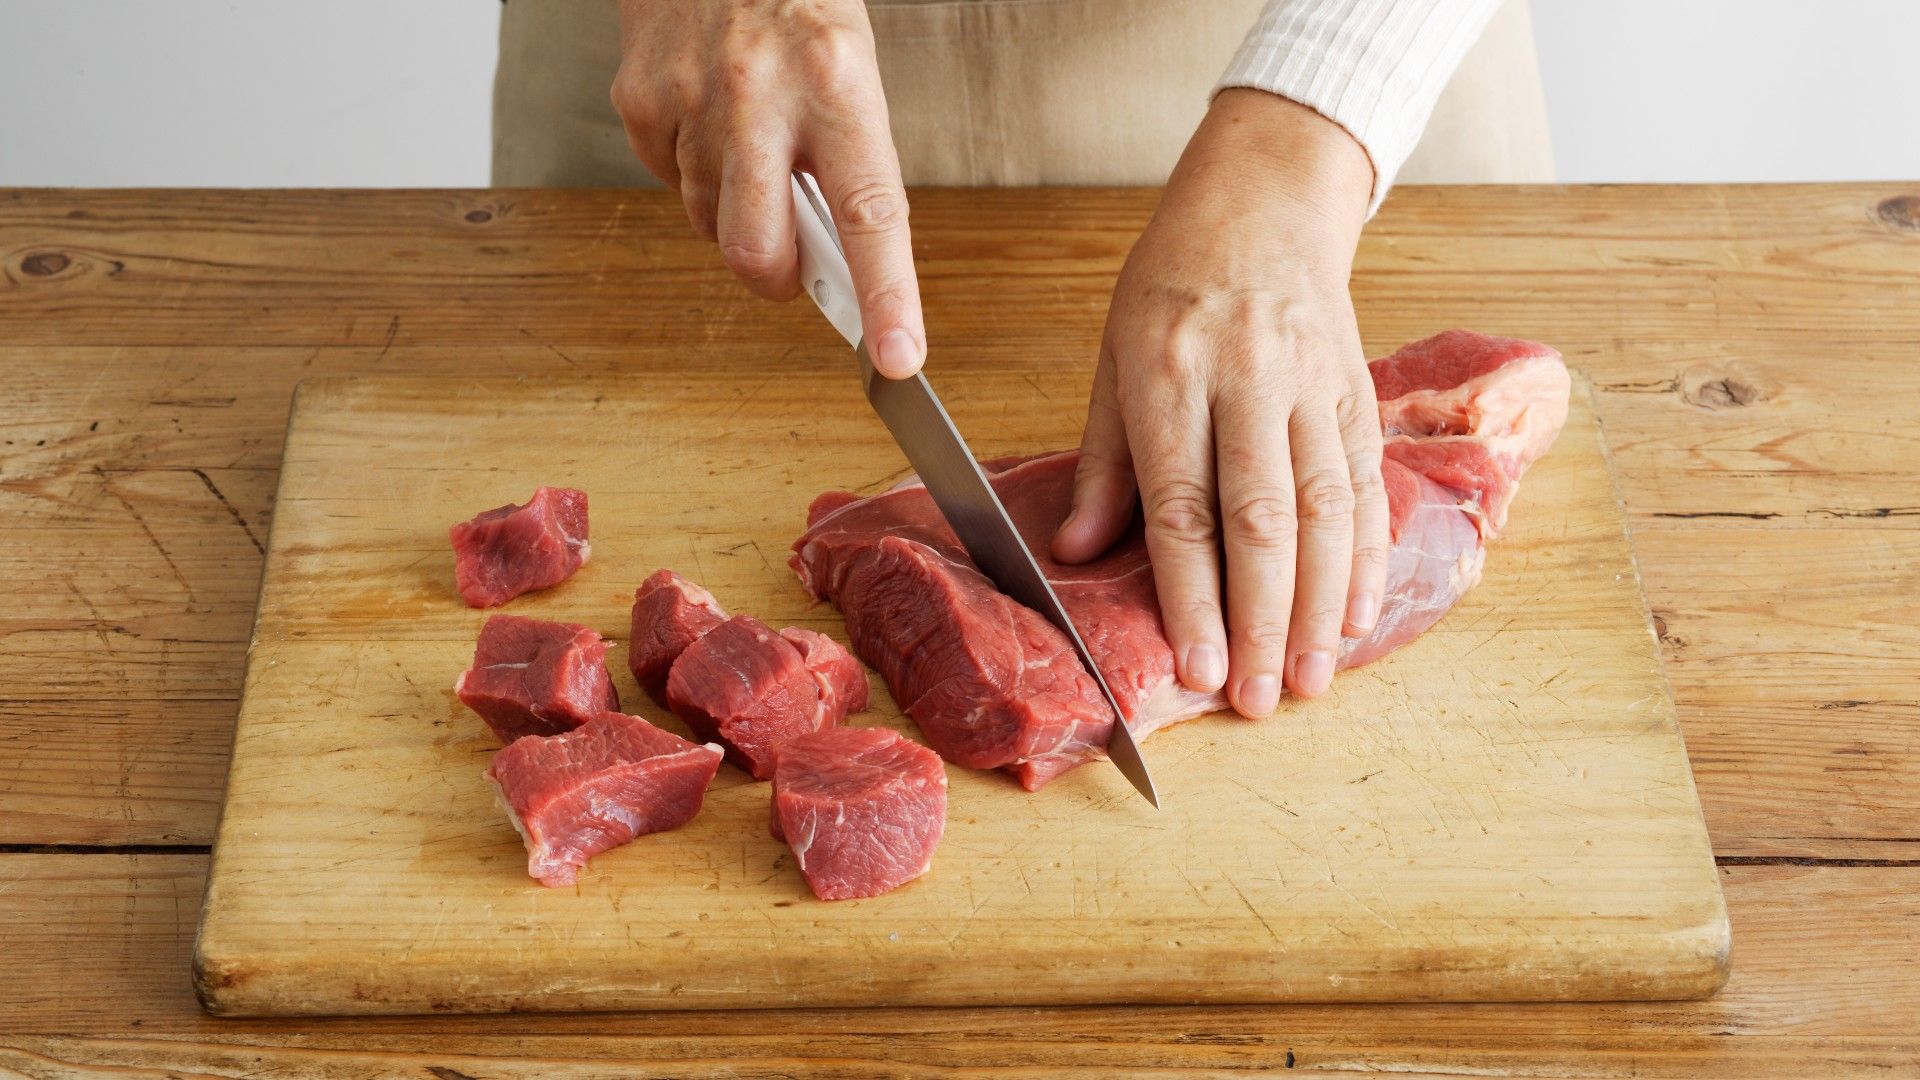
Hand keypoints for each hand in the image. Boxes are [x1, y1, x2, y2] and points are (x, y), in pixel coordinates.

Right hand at [611, 0, 924, 376]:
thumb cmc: (797, 6)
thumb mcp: (850, 72)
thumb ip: (845, 165)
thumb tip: (838, 261)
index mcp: (838, 85)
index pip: (872, 215)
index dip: (886, 297)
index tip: (898, 357)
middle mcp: (761, 96)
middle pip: (758, 251)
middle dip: (775, 280)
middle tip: (794, 264)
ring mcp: (691, 101)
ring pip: (708, 223)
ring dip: (733, 212)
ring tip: (752, 145)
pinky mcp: (640, 102)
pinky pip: (667, 180)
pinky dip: (692, 170)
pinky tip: (709, 119)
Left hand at [1051, 89, 1386, 716]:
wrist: (1267, 196)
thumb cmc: (1173, 280)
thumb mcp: (1113, 353)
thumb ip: (1104, 460)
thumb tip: (1073, 552)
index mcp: (1168, 373)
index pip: (1183, 506)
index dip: (1191, 596)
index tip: (1195, 668)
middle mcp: (1246, 380)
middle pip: (1261, 521)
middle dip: (1260, 621)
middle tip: (1259, 700)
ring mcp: (1310, 384)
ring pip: (1324, 511)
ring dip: (1319, 606)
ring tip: (1311, 678)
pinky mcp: (1355, 389)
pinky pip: (1365, 483)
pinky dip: (1365, 555)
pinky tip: (1357, 614)